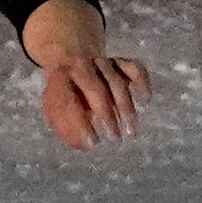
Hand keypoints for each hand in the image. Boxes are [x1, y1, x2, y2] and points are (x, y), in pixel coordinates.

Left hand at [23, 0, 152, 148]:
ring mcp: (101, 62)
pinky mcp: (117, 61)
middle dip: (107, 115)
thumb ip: (66, 127)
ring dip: (125, 107)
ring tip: (131, 130)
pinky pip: (132, 67)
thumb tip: (85, 146)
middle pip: (96, 88)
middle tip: (115, 138)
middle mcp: (81, 66)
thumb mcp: (55, 109)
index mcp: (60, 78)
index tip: (92, 144)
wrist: (70, 56)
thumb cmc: (65, 92)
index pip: (69, 100)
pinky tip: (146, 98)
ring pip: (116, 81)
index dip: (81, 123)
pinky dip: (141, 81)